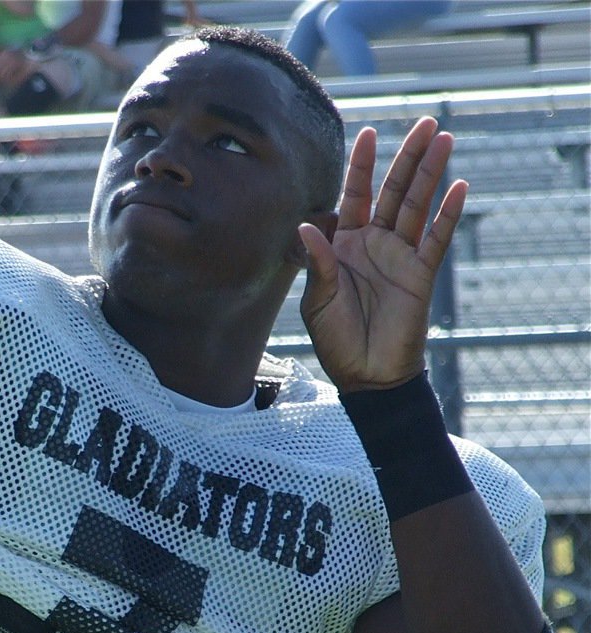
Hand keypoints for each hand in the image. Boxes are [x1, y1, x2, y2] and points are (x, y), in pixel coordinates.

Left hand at [297, 117, 466, 391]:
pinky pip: (435, 239)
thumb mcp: (317, 302)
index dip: (362, 167)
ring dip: (430, 174)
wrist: (364, 374)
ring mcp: (399, 257)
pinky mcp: (420, 275)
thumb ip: (316, 264)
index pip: (355, 197)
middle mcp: (374, 244)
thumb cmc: (335, 340)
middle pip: (394, 192)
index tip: (368, 133)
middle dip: (407, 157)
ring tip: (444, 139)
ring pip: (418, 206)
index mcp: (343, 246)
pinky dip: (447, 214)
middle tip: (424, 122)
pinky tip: (459, 186)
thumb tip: (308, 226)